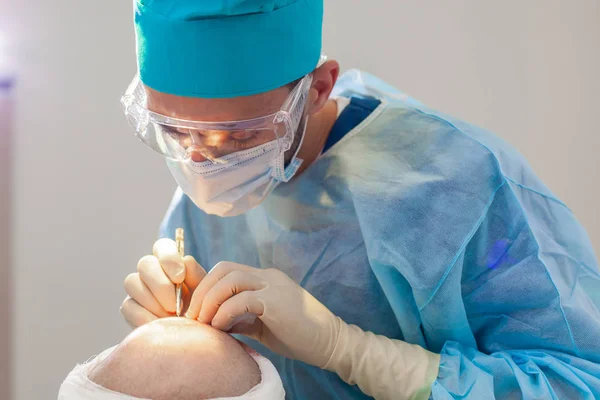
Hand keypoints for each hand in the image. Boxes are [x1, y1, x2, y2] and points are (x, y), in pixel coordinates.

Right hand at [120, 238, 206, 327]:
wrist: (193, 333)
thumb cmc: (199, 308)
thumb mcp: (204, 292)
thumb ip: (196, 275)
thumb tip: (185, 260)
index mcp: (170, 261)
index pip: (162, 246)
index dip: (168, 258)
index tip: (180, 277)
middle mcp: (151, 270)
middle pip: (145, 263)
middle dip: (160, 284)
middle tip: (175, 305)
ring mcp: (137, 288)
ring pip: (132, 282)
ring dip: (153, 302)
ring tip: (171, 317)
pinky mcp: (129, 307)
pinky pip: (128, 306)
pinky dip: (145, 317)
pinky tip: (160, 325)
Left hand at [185, 261, 341, 367]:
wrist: (331, 343)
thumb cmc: (298, 335)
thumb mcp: (263, 324)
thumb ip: (241, 317)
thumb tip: (214, 321)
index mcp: (265, 279)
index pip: (227, 270)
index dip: (206, 286)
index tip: (196, 310)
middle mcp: (268, 276)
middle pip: (224, 268)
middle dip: (203, 291)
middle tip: (193, 316)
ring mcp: (274, 286)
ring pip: (230, 279)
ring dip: (210, 301)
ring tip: (203, 322)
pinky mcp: (277, 301)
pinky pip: (242, 299)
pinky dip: (225, 312)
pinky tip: (220, 327)